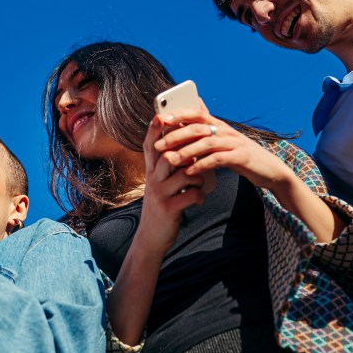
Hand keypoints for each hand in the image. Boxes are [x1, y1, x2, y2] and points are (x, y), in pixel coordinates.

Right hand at [137, 115, 206, 250]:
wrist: (151, 238)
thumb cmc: (162, 206)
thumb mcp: (160, 184)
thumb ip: (167, 167)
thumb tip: (183, 148)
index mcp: (151, 172)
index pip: (151, 146)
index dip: (154, 130)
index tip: (160, 114)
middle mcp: (153, 180)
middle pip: (168, 154)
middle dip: (187, 148)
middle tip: (201, 144)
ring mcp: (160, 194)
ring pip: (184, 173)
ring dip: (198, 174)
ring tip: (201, 181)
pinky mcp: (169, 209)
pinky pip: (191, 195)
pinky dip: (200, 195)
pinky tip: (199, 199)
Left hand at [153, 99, 292, 189]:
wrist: (269, 169)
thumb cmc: (240, 155)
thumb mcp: (223, 139)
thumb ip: (207, 126)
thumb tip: (194, 105)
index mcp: (219, 125)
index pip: (197, 113)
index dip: (179, 114)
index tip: (160, 119)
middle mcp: (226, 131)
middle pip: (198, 128)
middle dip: (176, 136)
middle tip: (158, 146)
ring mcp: (234, 143)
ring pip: (206, 143)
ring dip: (186, 152)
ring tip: (170, 160)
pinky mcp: (241, 158)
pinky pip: (218, 160)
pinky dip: (202, 165)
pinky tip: (190, 171)